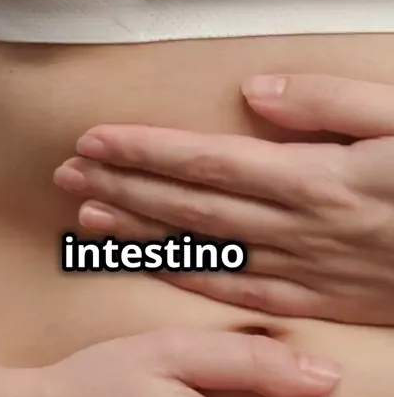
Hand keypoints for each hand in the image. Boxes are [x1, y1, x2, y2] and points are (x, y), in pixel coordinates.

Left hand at [54, 74, 393, 323]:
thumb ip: (330, 105)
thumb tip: (253, 95)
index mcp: (316, 176)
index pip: (207, 161)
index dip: (145, 151)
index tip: (93, 140)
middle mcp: (298, 227)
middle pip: (191, 204)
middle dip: (125, 186)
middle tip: (67, 174)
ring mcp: (305, 270)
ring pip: (205, 250)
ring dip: (143, 234)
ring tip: (90, 218)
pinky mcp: (319, 301)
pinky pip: (243, 293)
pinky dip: (194, 280)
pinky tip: (156, 269)